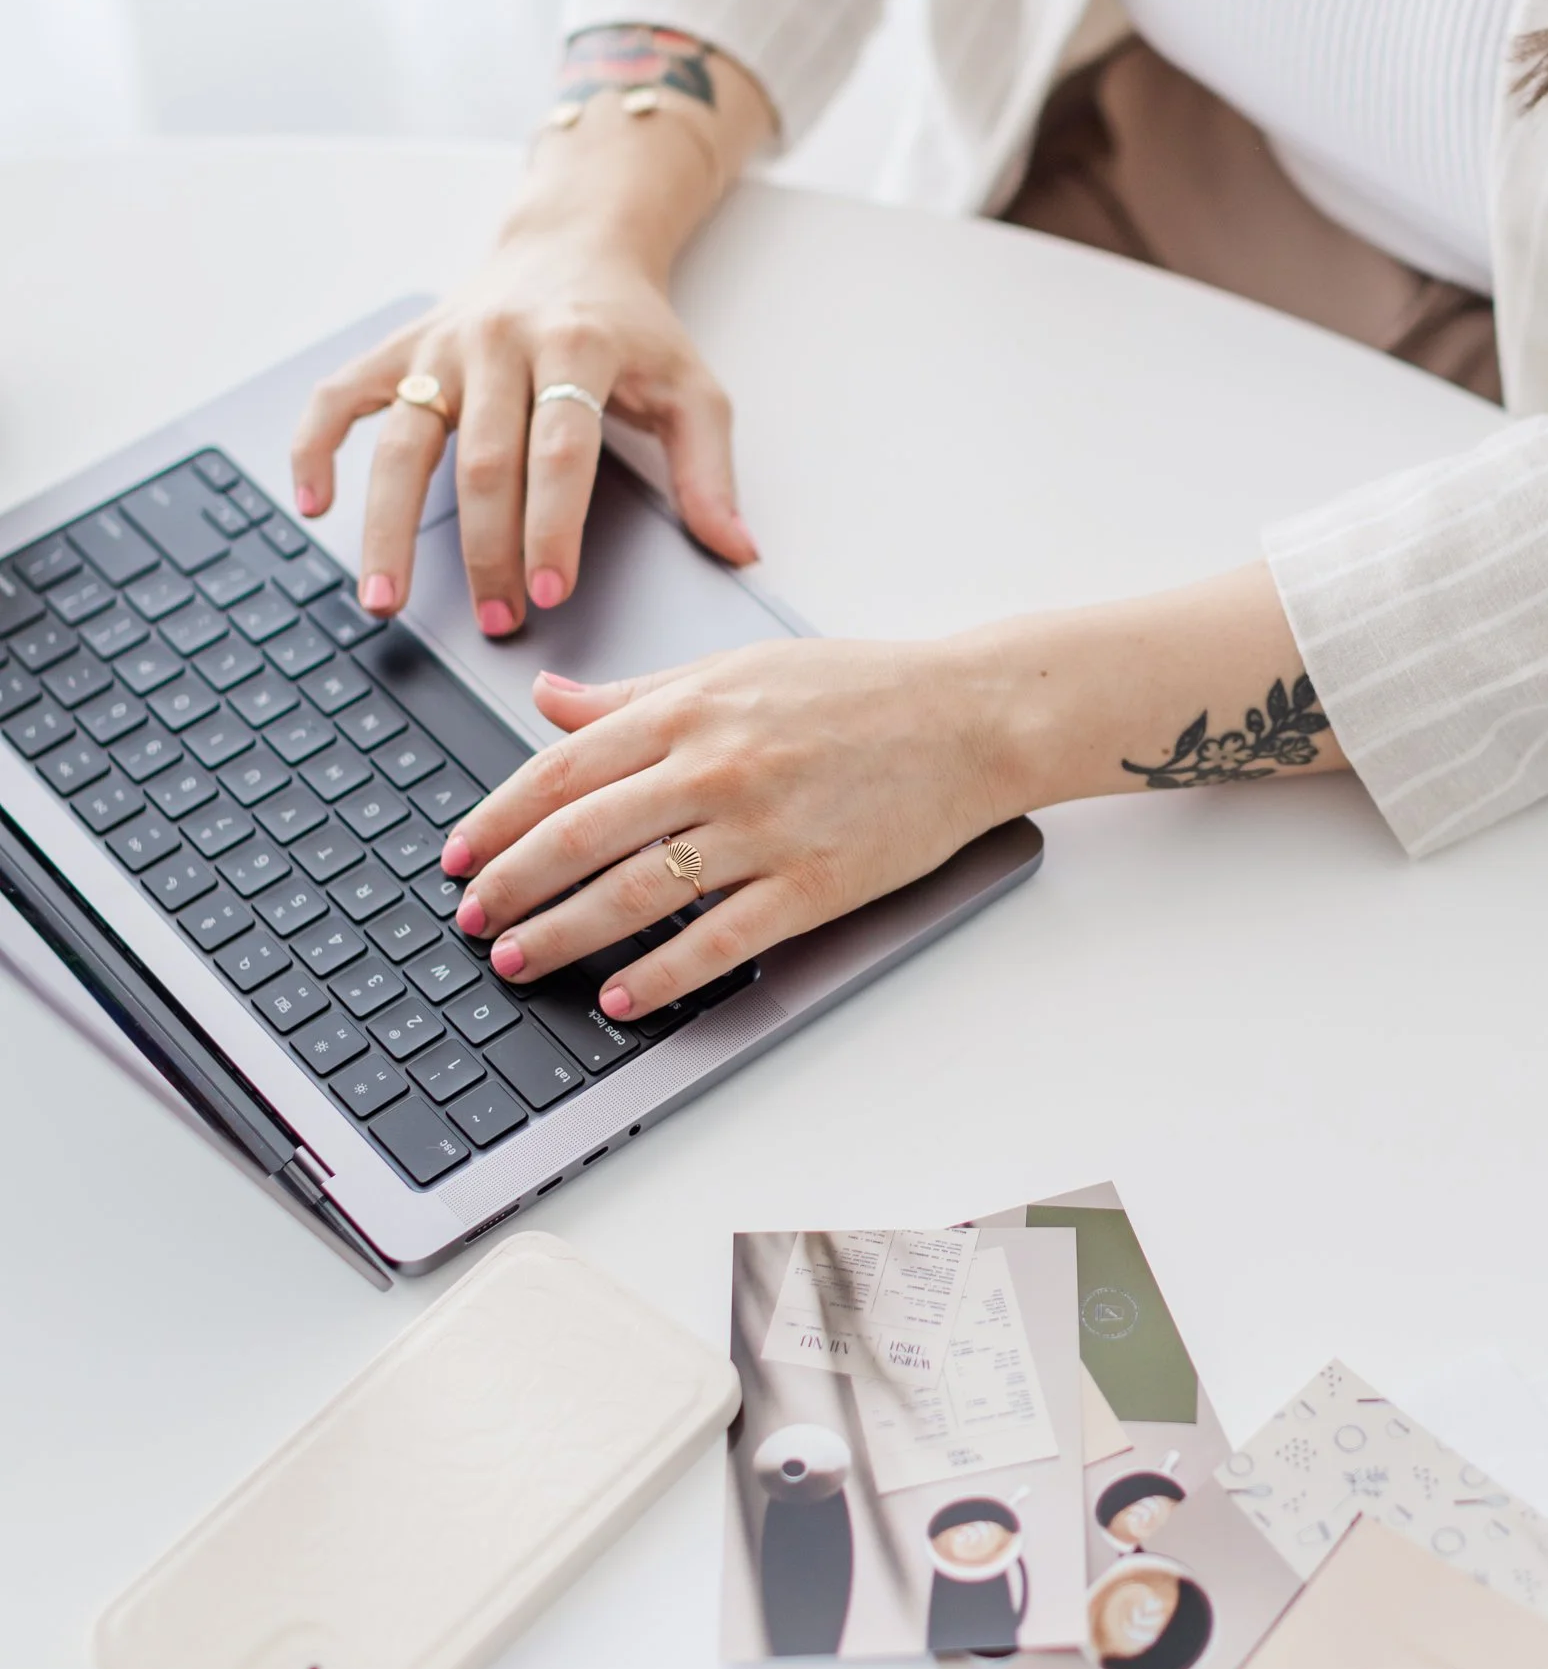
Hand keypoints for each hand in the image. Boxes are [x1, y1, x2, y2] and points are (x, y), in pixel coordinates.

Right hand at [290, 229, 756, 633]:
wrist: (573, 242)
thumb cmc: (633, 328)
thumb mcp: (691, 386)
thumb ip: (711, 470)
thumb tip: (738, 550)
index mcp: (577, 346)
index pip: (560, 449)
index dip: (553, 525)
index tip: (552, 592)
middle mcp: (501, 341)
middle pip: (483, 460)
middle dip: (486, 549)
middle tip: (496, 621)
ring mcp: (441, 344)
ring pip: (401, 441)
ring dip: (388, 528)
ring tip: (384, 600)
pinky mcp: (398, 347)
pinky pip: (339, 397)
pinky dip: (316, 447)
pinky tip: (316, 506)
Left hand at [441, 637, 1016, 1018]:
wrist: (968, 717)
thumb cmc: (855, 690)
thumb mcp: (732, 670)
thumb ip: (634, 693)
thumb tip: (547, 699)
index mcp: (689, 709)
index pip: (562, 769)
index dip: (496, 818)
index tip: (459, 855)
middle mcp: (716, 766)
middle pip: (581, 836)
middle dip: (512, 884)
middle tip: (471, 920)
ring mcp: (765, 828)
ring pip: (635, 893)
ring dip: (564, 935)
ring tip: (519, 961)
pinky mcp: (813, 883)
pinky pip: (718, 938)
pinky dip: (661, 975)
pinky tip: (621, 998)